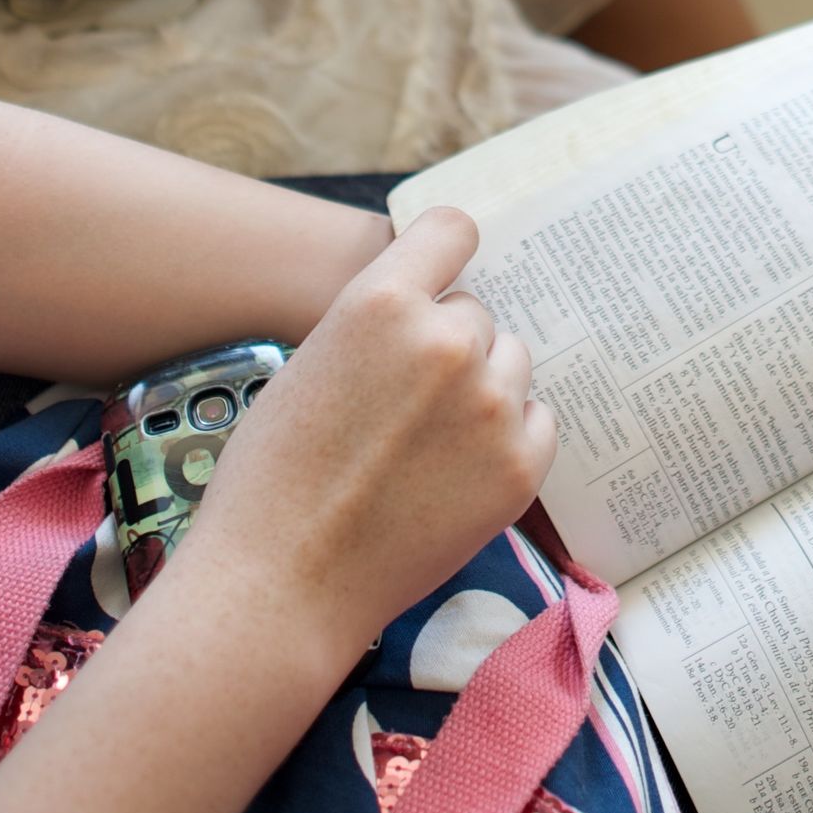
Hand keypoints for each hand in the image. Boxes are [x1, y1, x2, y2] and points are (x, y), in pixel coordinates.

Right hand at [191, 207, 556, 672]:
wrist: (280, 583)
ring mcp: (491, 405)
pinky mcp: (521, 466)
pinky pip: (538, 422)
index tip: (442, 281)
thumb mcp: (313, 361)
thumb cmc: (274, 477)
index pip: (453, 229)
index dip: (445, 255)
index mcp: (382, 301)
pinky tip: (456, 473)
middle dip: (447, 347)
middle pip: (476, 313)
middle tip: (404, 405)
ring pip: (510, 364)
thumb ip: (380, 325)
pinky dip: (507, 441)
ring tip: (425, 445)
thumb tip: (433, 308)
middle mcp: (447, 341)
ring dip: (482, 390)